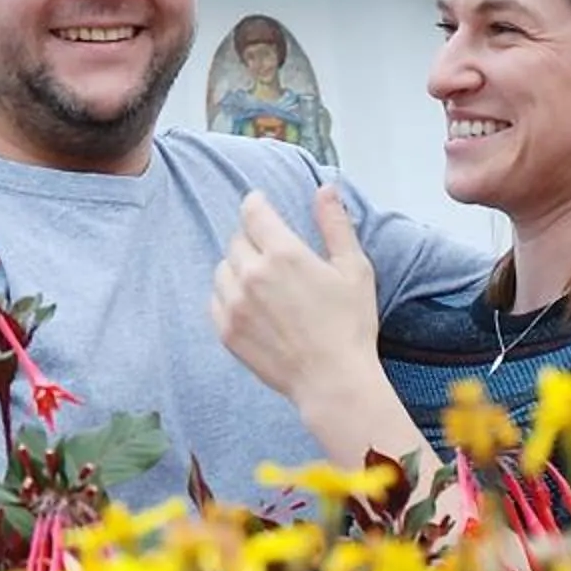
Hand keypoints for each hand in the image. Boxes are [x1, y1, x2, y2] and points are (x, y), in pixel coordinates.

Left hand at [210, 188, 383, 411]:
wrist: (333, 381)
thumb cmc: (350, 326)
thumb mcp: (354, 269)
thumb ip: (335, 224)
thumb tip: (325, 189)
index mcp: (284, 254)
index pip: (253, 212)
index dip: (257, 204)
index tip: (261, 206)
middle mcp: (252, 275)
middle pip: (237, 239)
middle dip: (253, 240)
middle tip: (274, 256)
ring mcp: (235, 304)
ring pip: (223, 269)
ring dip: (238, 268)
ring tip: (263, 284)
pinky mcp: (227, 330)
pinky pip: (216, 300)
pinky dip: (229, 297)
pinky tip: (252, 306)